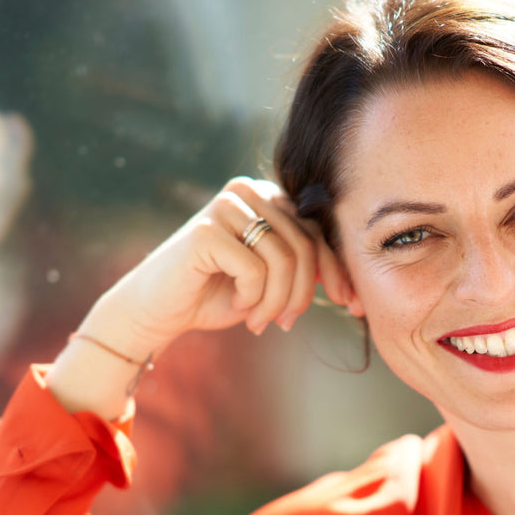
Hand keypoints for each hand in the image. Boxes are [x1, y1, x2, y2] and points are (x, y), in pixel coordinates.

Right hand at [87, 176, 351, 353]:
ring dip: (276, 302)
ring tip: (260, 321)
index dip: (337, 271)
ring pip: (283, 259)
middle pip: (304, 246)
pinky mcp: (206, 229)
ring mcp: (226, 206)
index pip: (318, 232)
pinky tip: (237, 305)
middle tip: (283, 323)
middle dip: (301, 294)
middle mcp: (248, 192)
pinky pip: (254, 270)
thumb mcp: (272, 279)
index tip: (350, 305)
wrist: (161, 310)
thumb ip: (304, 266)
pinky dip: (251, 298)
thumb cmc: (218, 295)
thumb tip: (354, 284)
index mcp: (268, 198)